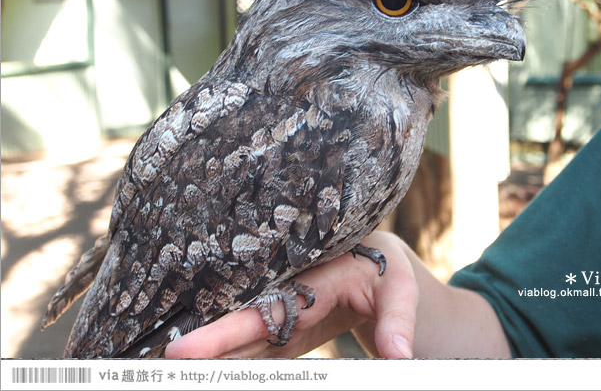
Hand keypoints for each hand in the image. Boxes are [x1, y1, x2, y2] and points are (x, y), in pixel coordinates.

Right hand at [165, 231, 418, 357]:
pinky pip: (259, 351)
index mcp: (312, 281)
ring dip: (214, 356)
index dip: (226, 332)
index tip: (186, 348)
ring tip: (175, 368)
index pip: (262, 311)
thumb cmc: (384, 271)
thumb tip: (397, 356)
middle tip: (165, 361)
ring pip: (243, 340)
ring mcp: (284, 316)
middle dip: (204, 345)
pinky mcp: (287, 333)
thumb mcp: (400, 289)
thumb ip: (397, 321)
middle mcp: (289, 297)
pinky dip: (237, 362)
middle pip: (241, 325)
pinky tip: (217, 372)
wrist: (376, 264)